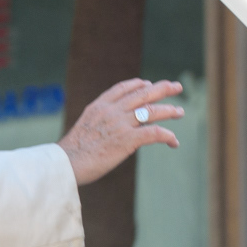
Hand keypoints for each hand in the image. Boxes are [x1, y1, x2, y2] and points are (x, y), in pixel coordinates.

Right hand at [57, 79, 184, 184]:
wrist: (66, 163)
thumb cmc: (72, 153)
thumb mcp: (84, 129)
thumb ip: (99, 124)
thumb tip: (110, 132)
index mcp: (99, 106)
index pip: (122, 88)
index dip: (138, 84)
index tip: (148, 83)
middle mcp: (111, 111)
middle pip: (142, 94)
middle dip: (162, 89)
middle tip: (176, 86)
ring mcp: (120, 124)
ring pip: (152, 111)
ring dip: (169, 111)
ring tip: (180, 112)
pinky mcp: (127, 140)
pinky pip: (154, 133)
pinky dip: (167, 136)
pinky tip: (174, 141)